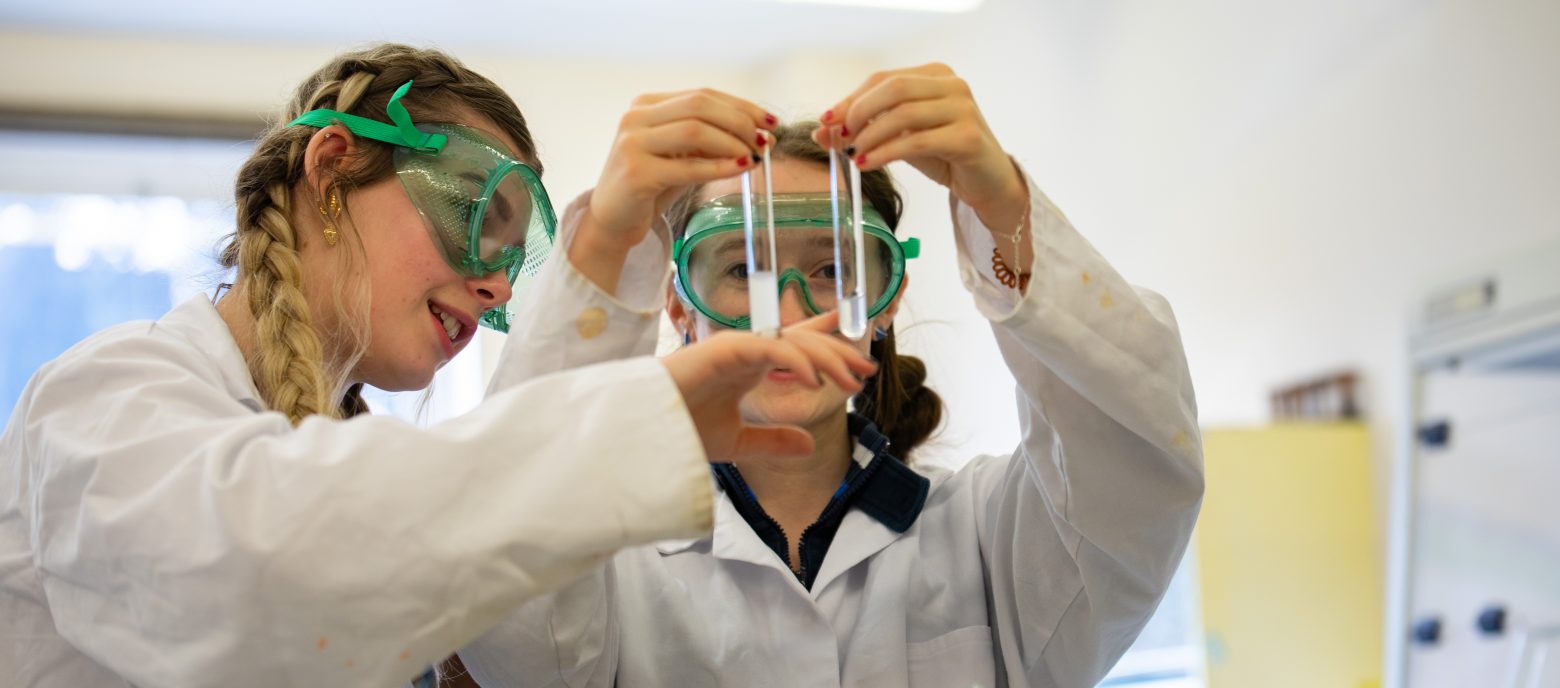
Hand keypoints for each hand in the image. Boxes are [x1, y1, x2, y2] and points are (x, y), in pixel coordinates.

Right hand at [573, 89, 776, 292]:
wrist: (611, 221)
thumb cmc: (651, 186)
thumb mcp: (681, 155)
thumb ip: (711, 141)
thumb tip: (761, 135)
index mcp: (647, 104)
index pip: (703, 94)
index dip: (741, 106)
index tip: (770, 121)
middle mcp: (635, 117)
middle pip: (700, 106)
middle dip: (740, 121)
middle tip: (764, 141)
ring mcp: (632, 143)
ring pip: (694, 130)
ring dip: (732, 143)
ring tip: (755, 157)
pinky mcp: (636, 172)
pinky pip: (687, 166)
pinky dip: (719, 166)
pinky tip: (741, 168)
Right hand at [660, 312, 875, 461]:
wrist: (646, 436)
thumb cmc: (681, 431)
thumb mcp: (739, 443)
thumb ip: (773, 441)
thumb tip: (808, 445)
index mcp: (751, 365)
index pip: (795, 342)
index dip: (825, 336)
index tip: (856, 340)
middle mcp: (747, 351)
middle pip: (803, 341)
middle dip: (838, 352)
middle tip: (866, 370)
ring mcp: (738, 347)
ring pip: (794, 341)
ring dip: (827, 359)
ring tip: (851, 381)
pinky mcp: (726, 349)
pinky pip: (772, 348)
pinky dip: (797, 361)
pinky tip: (816, 380)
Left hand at [814, 63, 1027, 233]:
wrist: (986, 182)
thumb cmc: (944, 153)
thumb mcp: (900, 138)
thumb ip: (866, 130)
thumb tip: (822, 132)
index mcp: (935, 74)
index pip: (883, 79)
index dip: (851, 99)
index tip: (827, 121)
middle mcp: (952, 85)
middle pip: (893, 88)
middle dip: (859, 113)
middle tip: (841, 138)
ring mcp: (963, 108)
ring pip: (903, 113)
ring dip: (871, 136)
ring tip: (854, 156)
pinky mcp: (968, 137)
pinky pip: (917, 140)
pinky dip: (887, 152)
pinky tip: (869, 163)